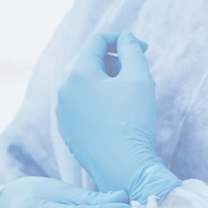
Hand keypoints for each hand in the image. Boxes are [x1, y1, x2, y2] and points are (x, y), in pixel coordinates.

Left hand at [55, 32, 179, 201]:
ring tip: (129, 100)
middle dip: (116, 64)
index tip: (144, 49)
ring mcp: (62, 113)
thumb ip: (132, 49)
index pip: (98, 41)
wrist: (124, 168)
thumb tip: (125, 39)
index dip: (122, 40)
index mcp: (77, 75)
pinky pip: (83, 106)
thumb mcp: (139, 78)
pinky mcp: (67, 130)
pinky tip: (117, 118)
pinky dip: (100, 103)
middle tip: (139, 78)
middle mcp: (63, 91)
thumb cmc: (133, 122)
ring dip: (108, 84)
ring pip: (87, 85)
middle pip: (91, 63)